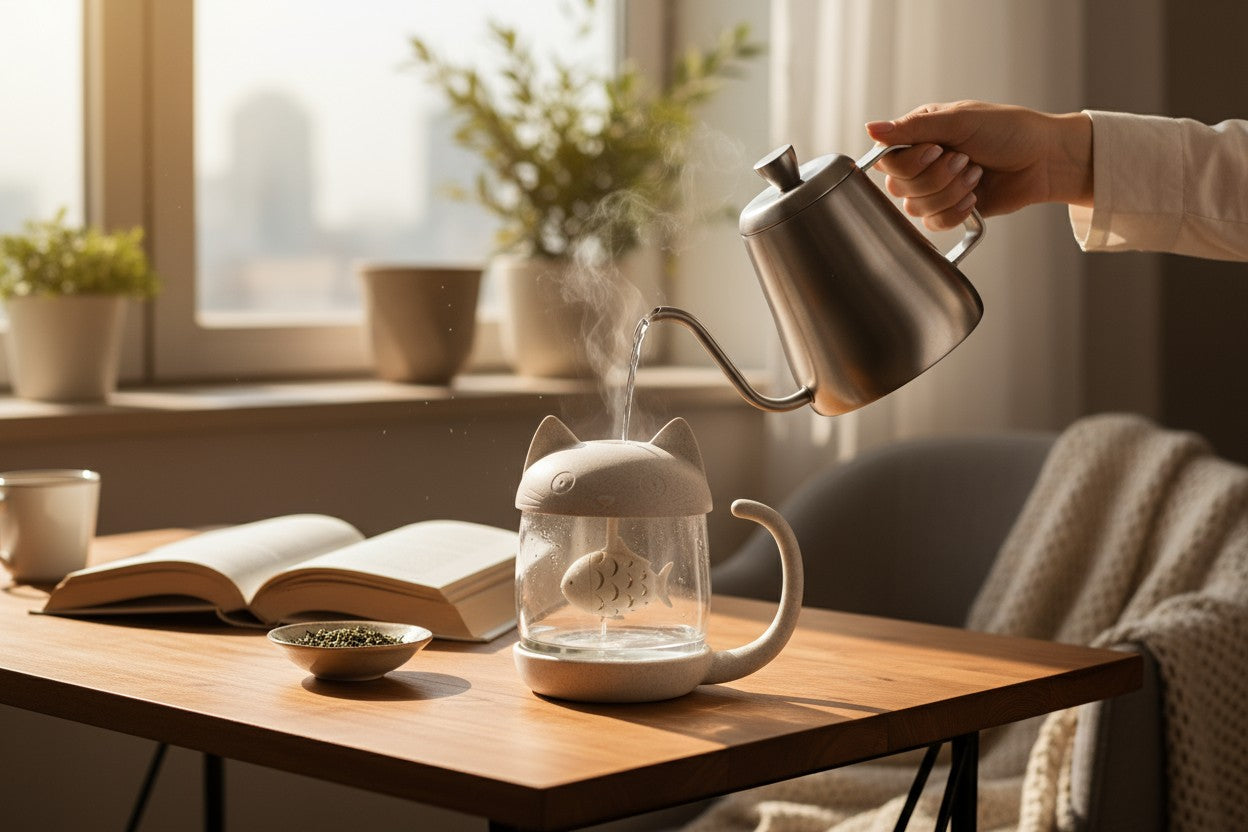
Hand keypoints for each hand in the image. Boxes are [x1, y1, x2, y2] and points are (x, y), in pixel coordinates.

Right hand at [864, 100, 1092, 229]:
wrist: (1044, 158)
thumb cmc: (1008, 130)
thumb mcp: (959, 121)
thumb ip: (912, 128)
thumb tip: (870, 129)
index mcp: (920, 136)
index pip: (888, 159)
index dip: (910, 162)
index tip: (937, 149)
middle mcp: (923, 163)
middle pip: (899, 186)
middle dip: (937, 177)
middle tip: (965, 160)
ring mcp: (936, 188)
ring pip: (915, 208)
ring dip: (950, 192)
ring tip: (976, 175)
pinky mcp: (951, 211)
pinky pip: (934, 224)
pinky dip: (955, 212)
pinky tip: (974, 197)